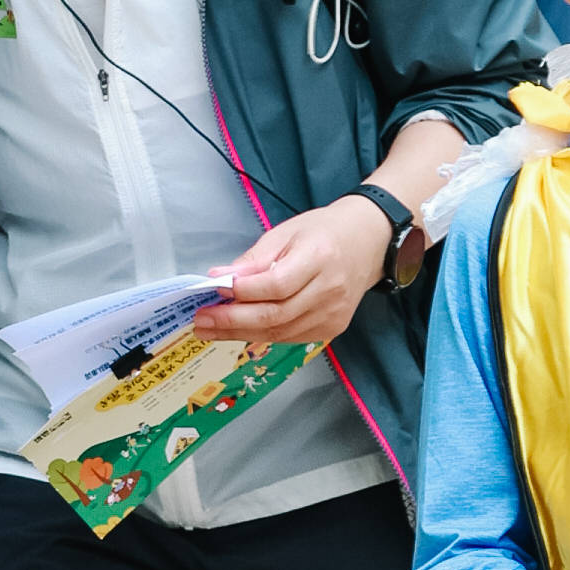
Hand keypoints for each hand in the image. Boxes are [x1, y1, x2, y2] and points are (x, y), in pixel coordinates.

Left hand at [194, 196, 394, 352]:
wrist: (368, 242)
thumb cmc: (324, 232)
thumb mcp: (286, 232)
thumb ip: (255, 259)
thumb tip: (220, 278)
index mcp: (320, 257)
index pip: (277, 284)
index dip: (243, 291)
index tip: (214, 289)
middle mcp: (330, 290)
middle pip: (276, 315)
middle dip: (233, 320)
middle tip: (202, 320)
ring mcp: (333, 314)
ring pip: (280, 332)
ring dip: (241, 333)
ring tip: (211, 329)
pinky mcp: (332, 328)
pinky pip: (290, 337)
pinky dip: (262, 335)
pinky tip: (239, 330)